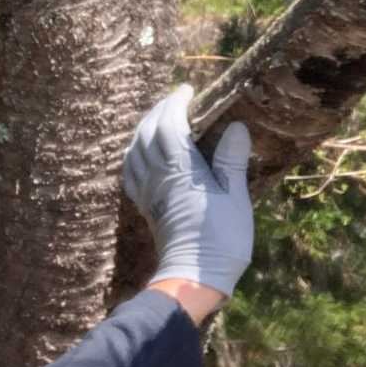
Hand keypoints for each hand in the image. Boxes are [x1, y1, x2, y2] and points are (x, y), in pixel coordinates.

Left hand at [122, 85, 252, 304]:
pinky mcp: (145, 206)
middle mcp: (157, 176)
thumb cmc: (221, 239)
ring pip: (134, 150)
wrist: (193, 276)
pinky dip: (134, 154)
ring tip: (158, 120)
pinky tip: (141, 154)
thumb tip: (235, 127)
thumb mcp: (234, 197)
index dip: (175, 103)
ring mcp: (147, 192)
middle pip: (147, 133)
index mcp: (180, 170)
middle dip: (159, 111)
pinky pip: (130, 172)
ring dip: (143, 129)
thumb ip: (230, 160)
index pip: (169, 125)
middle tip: (176, 100)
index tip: (187, 89)